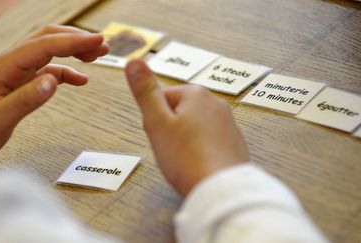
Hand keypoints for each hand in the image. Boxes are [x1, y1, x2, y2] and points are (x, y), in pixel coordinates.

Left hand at [0, 25, 108, 161]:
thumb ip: (25, 100)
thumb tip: (54, 81)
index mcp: (4, 67)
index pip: (45, 46)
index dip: (73, 42)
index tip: (98, 41)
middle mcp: (10, 64)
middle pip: (48, 39)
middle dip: (76, 39)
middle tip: (103, 45)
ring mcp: (15, 73)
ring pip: (49, 52)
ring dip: (73, 50)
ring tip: (97, 55)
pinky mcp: (20, 84)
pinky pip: (47, 70)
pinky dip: (67, 71)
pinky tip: (81, 79)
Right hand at [125, 59, 248, 196]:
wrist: (220, 188)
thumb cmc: (186, 157)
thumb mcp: (157, 122)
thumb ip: (145, 91)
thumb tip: (134, 61)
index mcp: (196, 93)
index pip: (162, 99)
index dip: (154, 120)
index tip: (160, 136)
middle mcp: (215, 103)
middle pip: (178, 112)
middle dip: (169, 130)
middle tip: (171, 150)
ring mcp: (228, 123)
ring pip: (193, 128)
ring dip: (184, 142)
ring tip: (185, 160)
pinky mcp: (234, 142)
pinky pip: (208, 141)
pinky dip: (200, 151)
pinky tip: (198, 165)